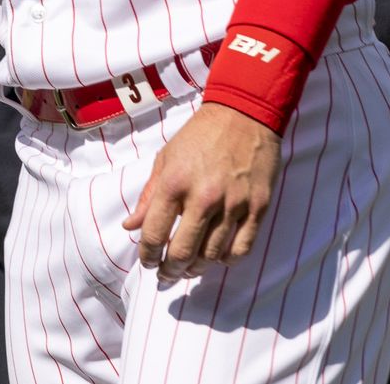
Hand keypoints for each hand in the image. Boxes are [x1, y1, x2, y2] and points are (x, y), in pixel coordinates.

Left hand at [122, 102, 281, 282]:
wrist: (242, 116)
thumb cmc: (198, 136)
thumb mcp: (165, 159)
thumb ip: (148, 196)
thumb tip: (130, 227)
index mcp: (174, 183)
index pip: (153, 233)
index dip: (146, 254)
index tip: (146, 262)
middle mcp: (203, 197)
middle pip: (183, 252)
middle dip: (170, 270)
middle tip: (166, 274)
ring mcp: (233, 205)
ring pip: (213, 255)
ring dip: (197, 268)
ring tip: (189, 268)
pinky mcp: (258, 208)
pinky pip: (242, 248)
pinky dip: (228, 260)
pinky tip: (218, 258)